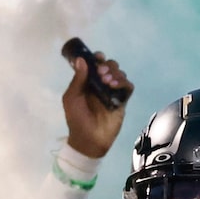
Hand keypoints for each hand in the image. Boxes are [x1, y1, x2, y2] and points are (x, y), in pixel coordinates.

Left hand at [61, 43, 133, 160]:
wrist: (88, 140)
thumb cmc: (76, 119)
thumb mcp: (71, 98)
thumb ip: (78, 79)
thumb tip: (81, 59)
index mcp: (88, 82)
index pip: (96, 65)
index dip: (97, 58)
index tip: (98, 58)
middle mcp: (101, 85)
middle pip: (110, 67)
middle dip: (108, 66)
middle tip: (102, 74)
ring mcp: (112, 93)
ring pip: (120, 75)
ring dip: (115, 74)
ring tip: (107, 82)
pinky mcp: (122, 102)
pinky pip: (128, 87)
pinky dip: (124, 83)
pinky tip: (115, 87)